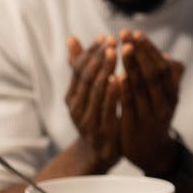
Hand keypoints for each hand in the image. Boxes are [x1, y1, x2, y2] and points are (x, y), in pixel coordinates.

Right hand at [65, 35, 120, 168]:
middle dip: (99, 58)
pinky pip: (107, 108)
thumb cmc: (95, 118)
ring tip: (115, 53)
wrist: (97, 154)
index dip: (90, 53)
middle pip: (86, 77)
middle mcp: (76, 107)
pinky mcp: (102, 130)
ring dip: (105, 70)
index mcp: (72, 97)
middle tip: (112, 42)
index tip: (105, 38)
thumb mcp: (86, 94)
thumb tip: (72, 39)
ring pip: (95, 90)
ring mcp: (87, 119)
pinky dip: (112, 92)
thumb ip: (81, 69)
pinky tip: (120, 78)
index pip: (79, 69)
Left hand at [118, 30, 185, 175]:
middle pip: (152, 74)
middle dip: (139, 52)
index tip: (137, 34)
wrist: (153, 153)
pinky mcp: (136, 126)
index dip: (149, 50)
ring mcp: (150, 116)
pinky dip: (123, 89)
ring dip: (132, 66)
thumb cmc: (157, 120)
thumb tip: (170, 59)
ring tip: (121, 48)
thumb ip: (169, 81)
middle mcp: (164, 104)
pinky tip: (115, 75)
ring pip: (141, 87)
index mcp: (171, 95)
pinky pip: (129, 104)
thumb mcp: (167, 100)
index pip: (161, 67)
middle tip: (126, 34)